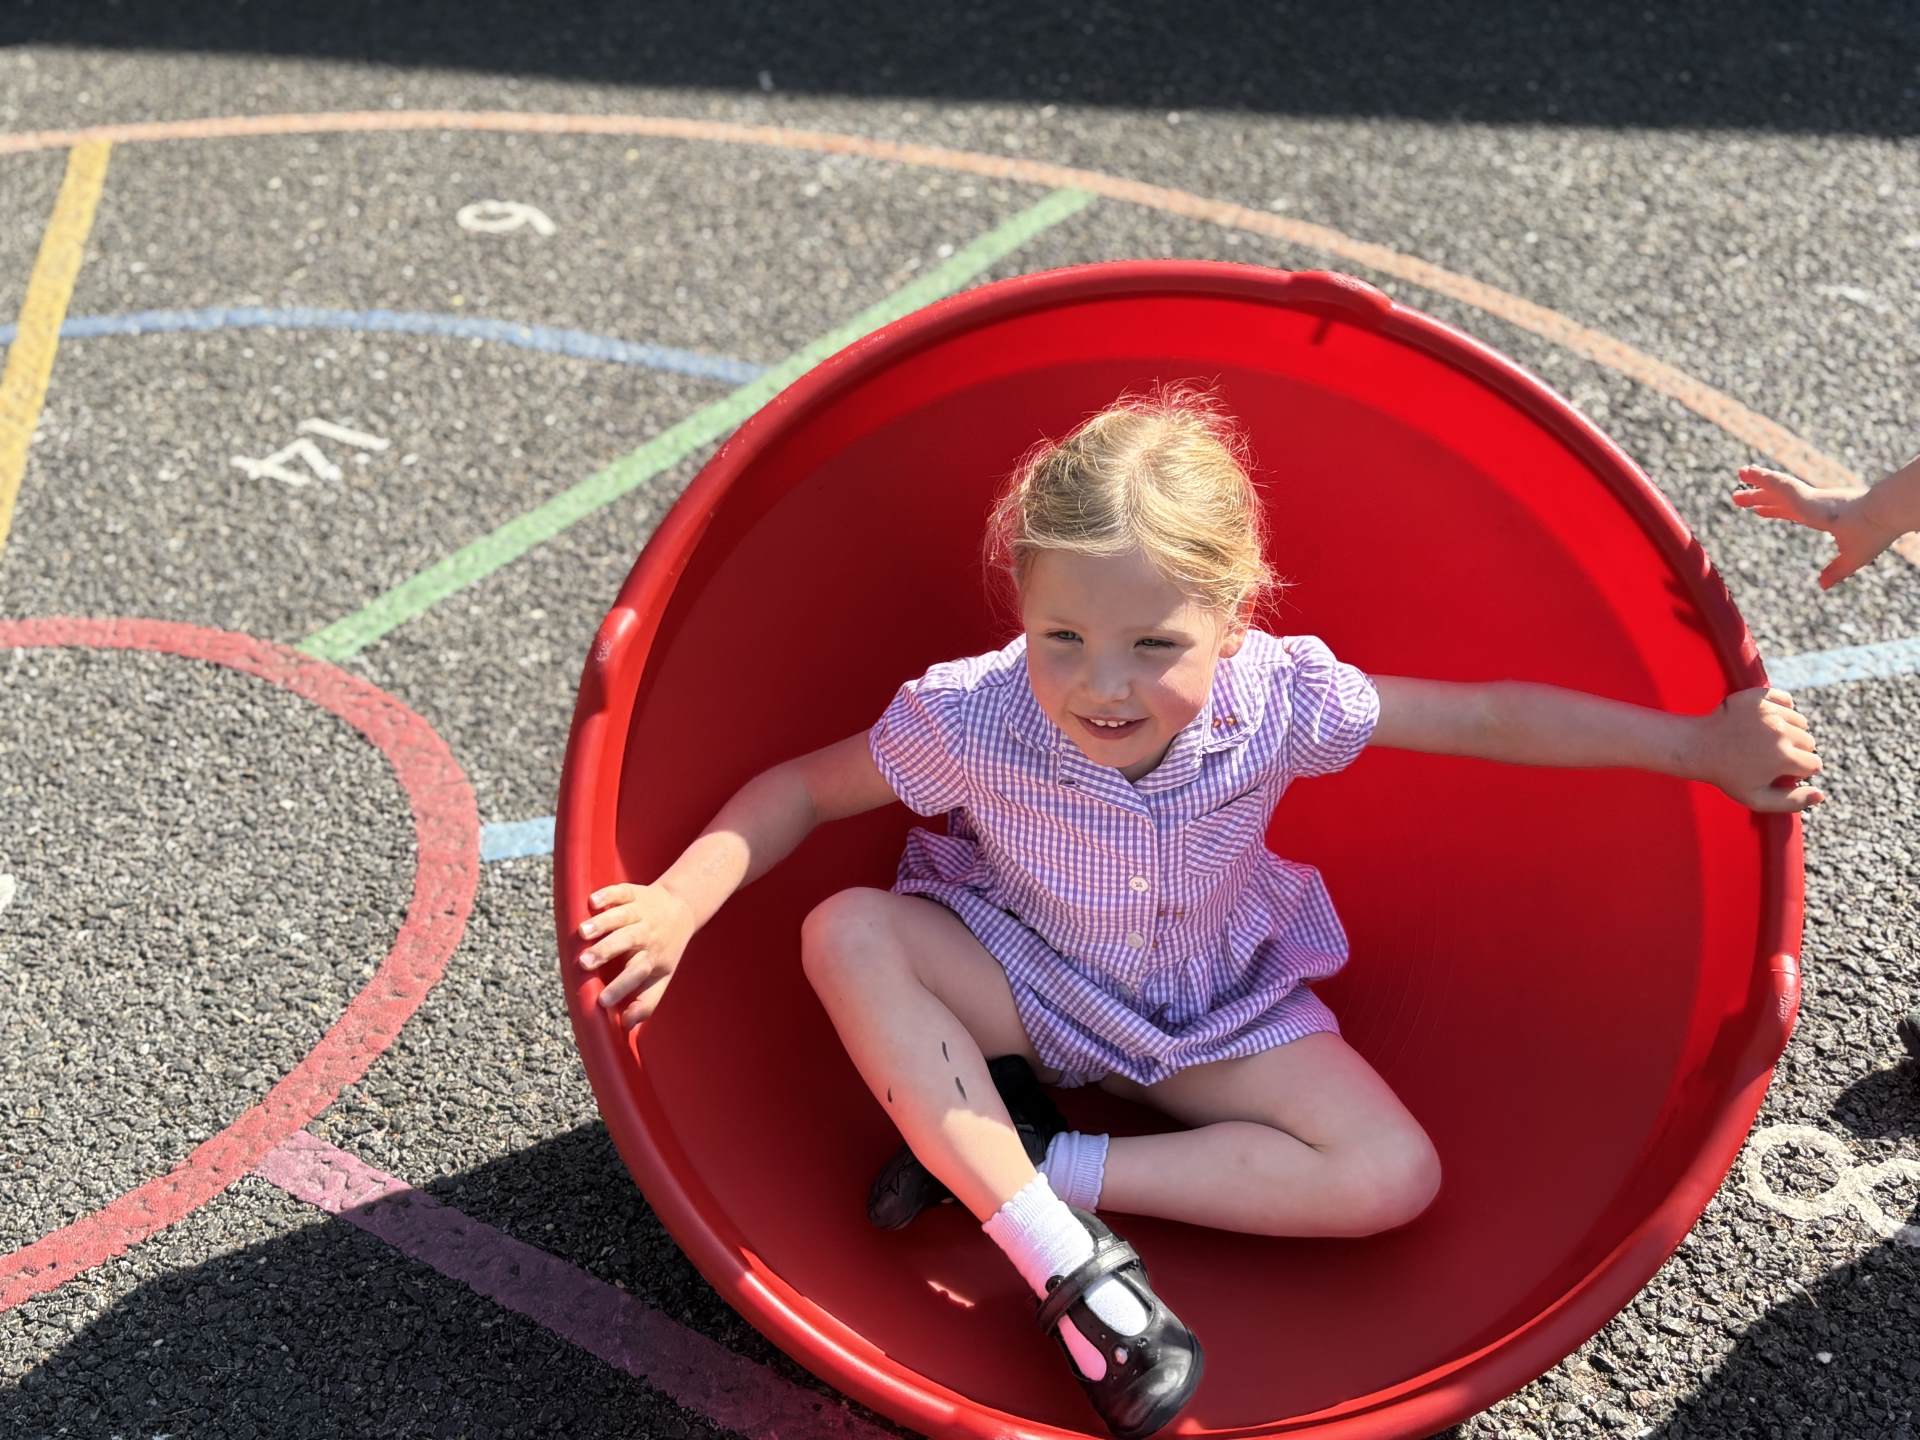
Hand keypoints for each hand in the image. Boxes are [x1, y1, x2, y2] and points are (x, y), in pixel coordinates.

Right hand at [577, 882, 696, 1027]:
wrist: (682, 909)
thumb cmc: (665, 950)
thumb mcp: (662, 976)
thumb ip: (646, 1001)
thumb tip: (627, 1027)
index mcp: (654, 956)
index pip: (638, 973)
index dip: (622, 987)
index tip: (601, 1001)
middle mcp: (648, 933)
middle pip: (628, 941)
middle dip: (606, 951)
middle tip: (584, 963)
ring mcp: (641, 911)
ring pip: (622, 916)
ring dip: (603, 923)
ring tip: (582, 933)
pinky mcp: (634, 892)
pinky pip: (621, 891)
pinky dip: (607, 895)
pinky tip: (592, 902)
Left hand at [1695, 686, 1824, 812]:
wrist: (1697, 747)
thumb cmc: (1726, 776)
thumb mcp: (1756, 798)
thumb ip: (1791, 802)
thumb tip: (1821, 795)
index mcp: (1783, 758)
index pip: (1814, 765)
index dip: (1799, 772)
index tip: (1780, 772)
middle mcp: (1781, 732)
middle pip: (1809, 743)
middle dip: (1796, 752)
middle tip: (1769, 756)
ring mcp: (1770, 712)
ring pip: (1800, 722)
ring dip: (1790, 731)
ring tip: (1766, 740)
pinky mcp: (1760, 697)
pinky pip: (1786, 700)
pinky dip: (1782, 709)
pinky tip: (1766, 721)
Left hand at [1732, 465, 1884, 588]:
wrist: (1887, 517)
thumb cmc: (1876, 534)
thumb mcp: (1853, 558)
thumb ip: (1836, 571)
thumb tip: (1822, 585)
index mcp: (1824, 517)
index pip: (1794, 512)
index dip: (1776, 511)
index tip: (1759, 510)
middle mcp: (1815, 504)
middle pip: (1781, 499)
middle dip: (1760, 498)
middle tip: (1738, 497)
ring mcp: (1811, 498)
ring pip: (1778, 487)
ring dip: (1757, 482)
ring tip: (1739, 473)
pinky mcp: (1807, 496)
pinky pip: (1779, 484)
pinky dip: (1762, 478)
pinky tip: (1746, 472)